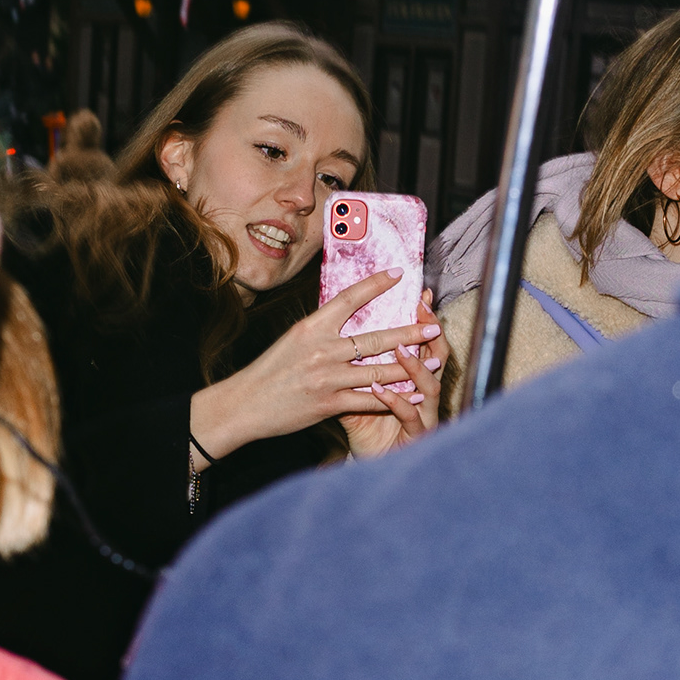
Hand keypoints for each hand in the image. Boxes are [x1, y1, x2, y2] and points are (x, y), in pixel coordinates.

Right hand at [190, 274, 440, 459]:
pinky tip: (414, 395)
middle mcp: (322, 349)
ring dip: (411, 367)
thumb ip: (321, 329)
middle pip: (376, 338)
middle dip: (410, 333)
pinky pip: (371, 400)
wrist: (245, 404)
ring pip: (379, 371)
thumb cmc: (270, 371)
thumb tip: (346, 312)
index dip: (377, 284)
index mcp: (312, 327)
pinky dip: (396, 398)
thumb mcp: (293, 339)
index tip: (400, 274)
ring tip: (434, 363)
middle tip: (433, 328)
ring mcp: (328, 378)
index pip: (350, 298)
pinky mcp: (330, 404)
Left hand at [342, 291, 443, 458]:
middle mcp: (424, 394)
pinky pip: (411, 416)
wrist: (372, 467)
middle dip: (428, 332)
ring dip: (415, 366)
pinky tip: (381, 390)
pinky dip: (396, 402)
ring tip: (400, 349)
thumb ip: (350, 369)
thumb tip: (330, 335)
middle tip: (420, 310)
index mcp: (412, 379)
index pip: (423, 343)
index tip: (418, 295)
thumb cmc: (366, 430)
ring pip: (430, 385)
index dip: (424, 319)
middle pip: (436, 357)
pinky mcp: (417, 437)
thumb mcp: (355, 396)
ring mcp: (425, 415)